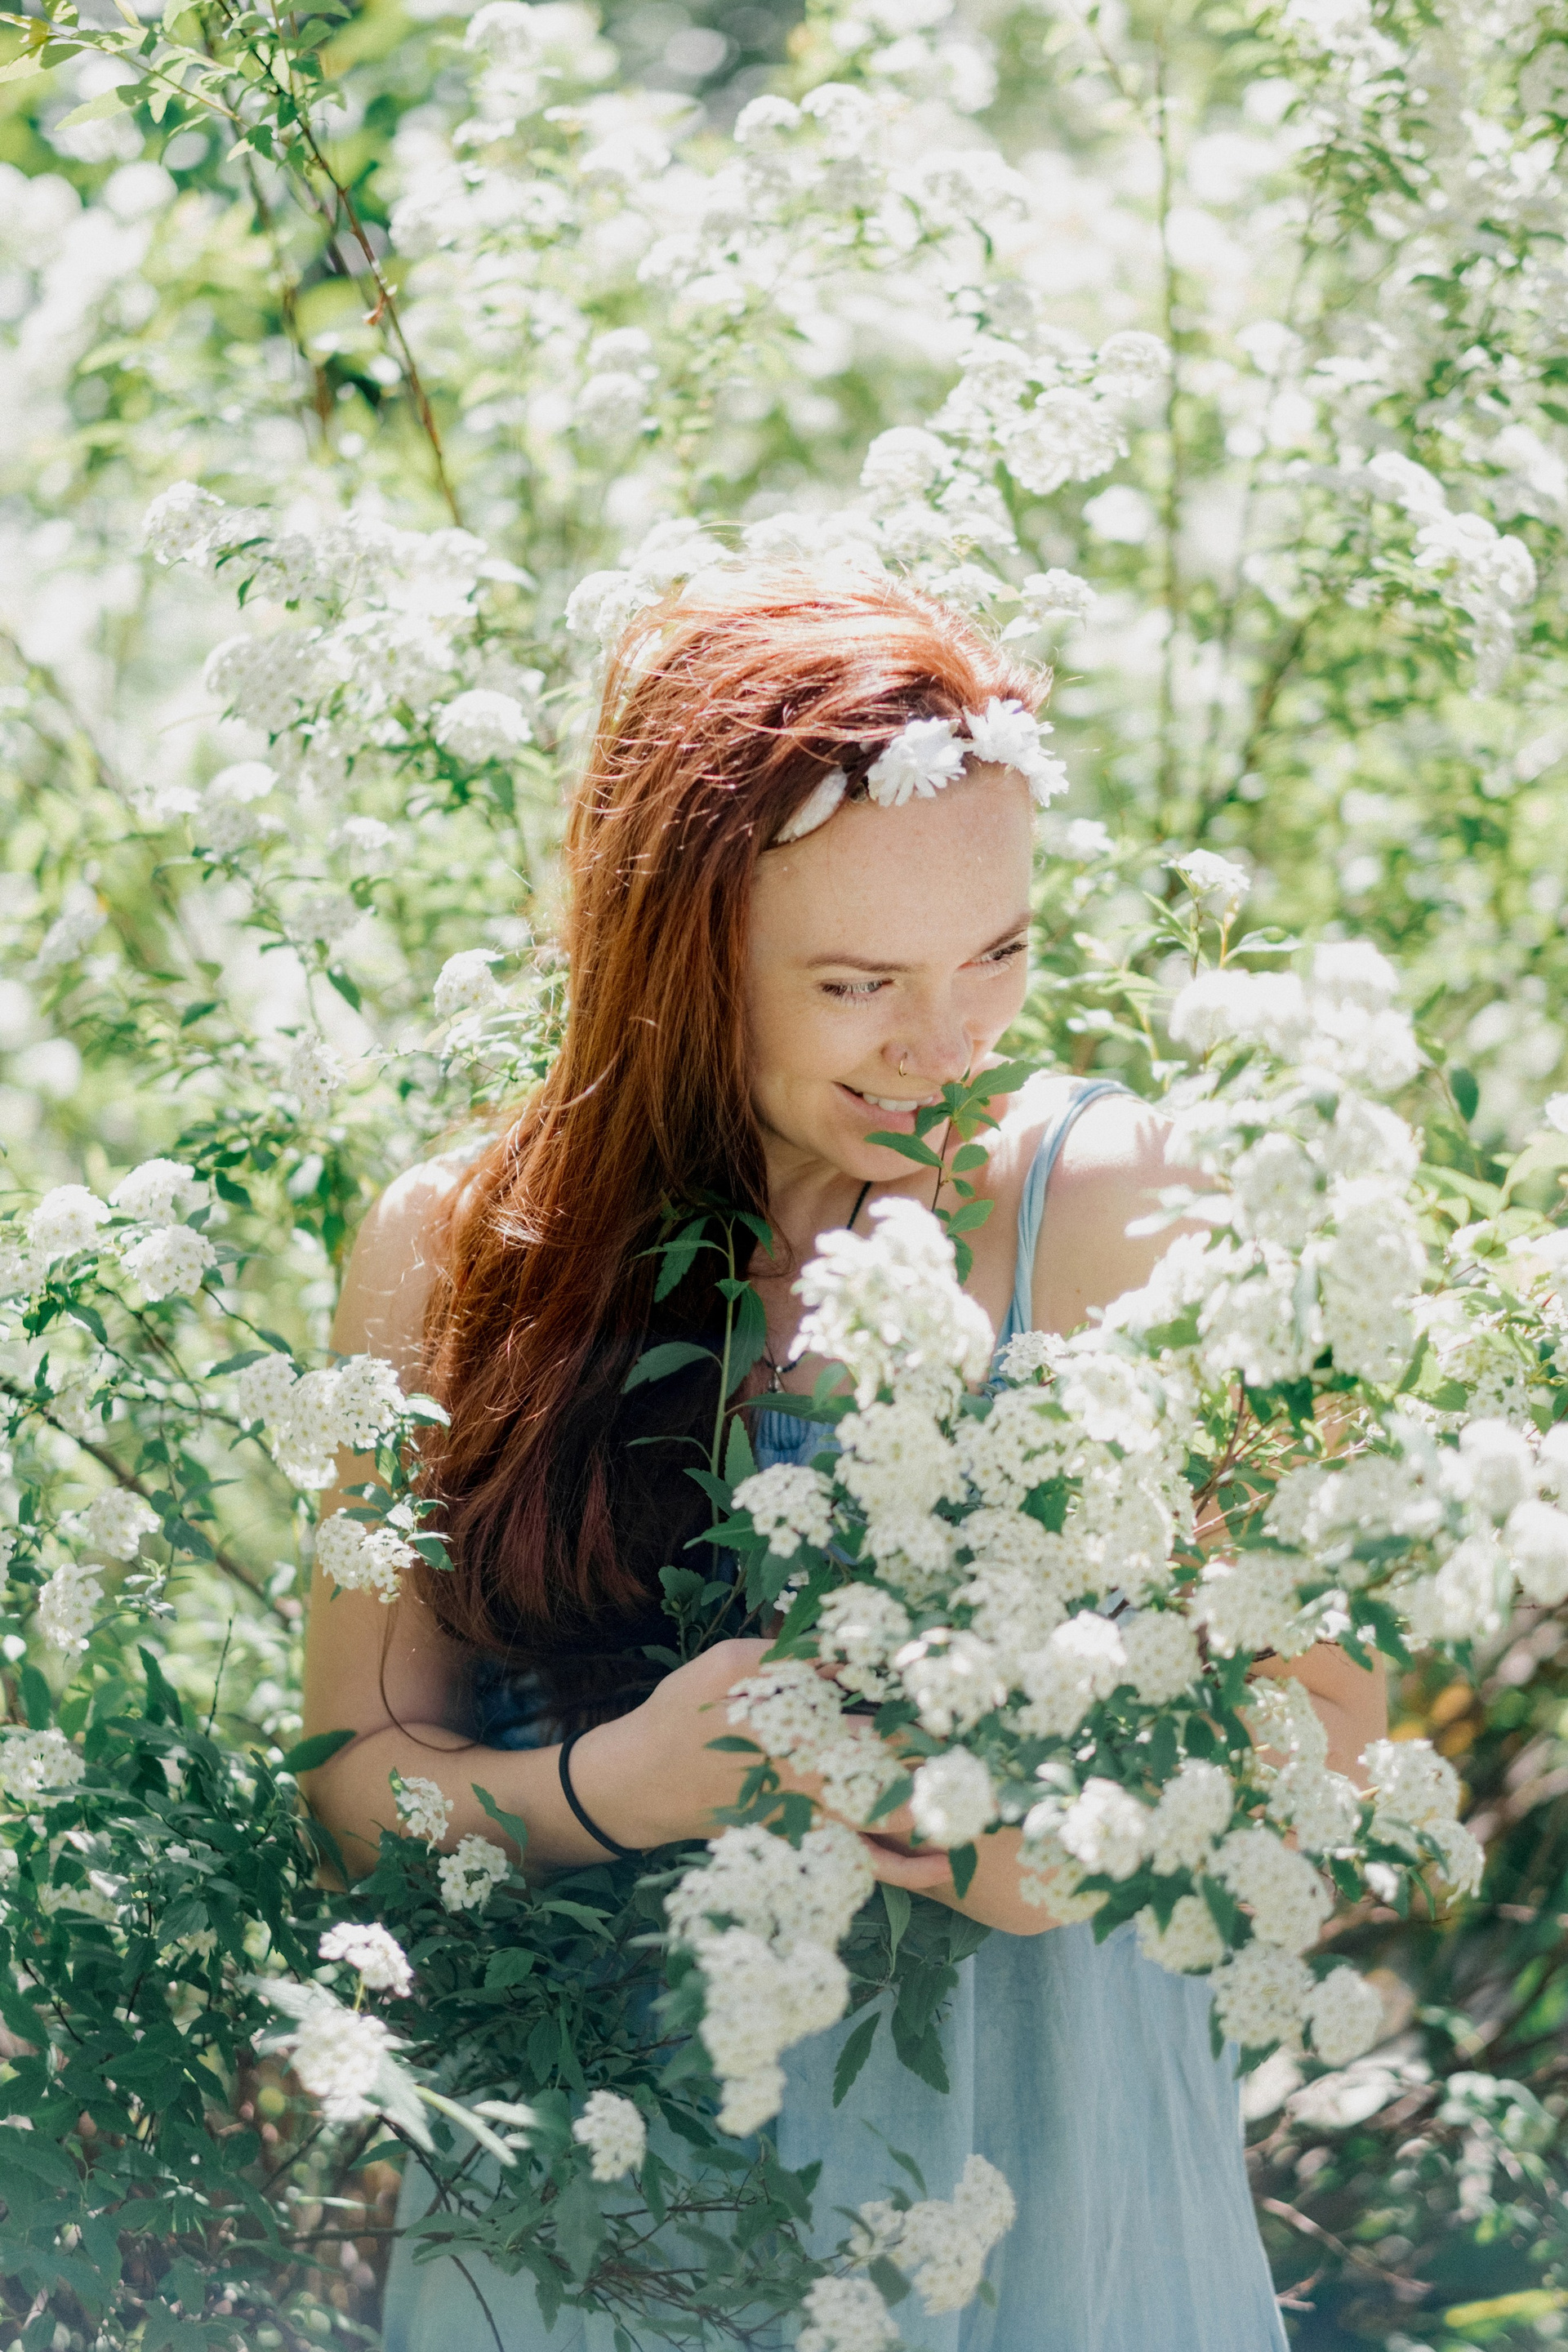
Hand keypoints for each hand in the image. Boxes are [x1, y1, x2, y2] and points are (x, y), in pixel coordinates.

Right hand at [565, 1639, 950, 1891]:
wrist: (639, 1784)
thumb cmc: (684, 1713)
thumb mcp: (732, 1664)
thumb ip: (794, 1656)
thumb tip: (851, 1643)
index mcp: (801, 1730)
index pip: (882, 1723)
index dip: (930, 1714)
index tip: (973, 1703)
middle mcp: (812, 1780)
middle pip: (897, 1776)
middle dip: (947, 1770)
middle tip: (995, 1765)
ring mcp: (807, 1817)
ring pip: (886, 1824)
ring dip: (938, 1815)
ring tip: (986, 1810)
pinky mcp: (798, 1840)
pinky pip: (858, 1861)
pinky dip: (900, 1866)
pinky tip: (938, 1867)